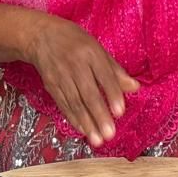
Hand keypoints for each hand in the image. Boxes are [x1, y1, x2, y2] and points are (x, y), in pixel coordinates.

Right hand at [23, 15, 138, 148]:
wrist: (42, 36)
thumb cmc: (76, 42)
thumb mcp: (98, 48)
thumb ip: (115, 70)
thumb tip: (135, 87)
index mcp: (91, 53)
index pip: (104, 76)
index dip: (112, 94)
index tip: (120, 112)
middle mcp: (75, 65)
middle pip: (88, 93)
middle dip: (99, 115)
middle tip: (109, 134)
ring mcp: (61, 76)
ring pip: (75, 103)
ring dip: (87, 123)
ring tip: (98, 140)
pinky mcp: (51, 85)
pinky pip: (63, 105)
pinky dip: (73, 119)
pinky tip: (83, 130)